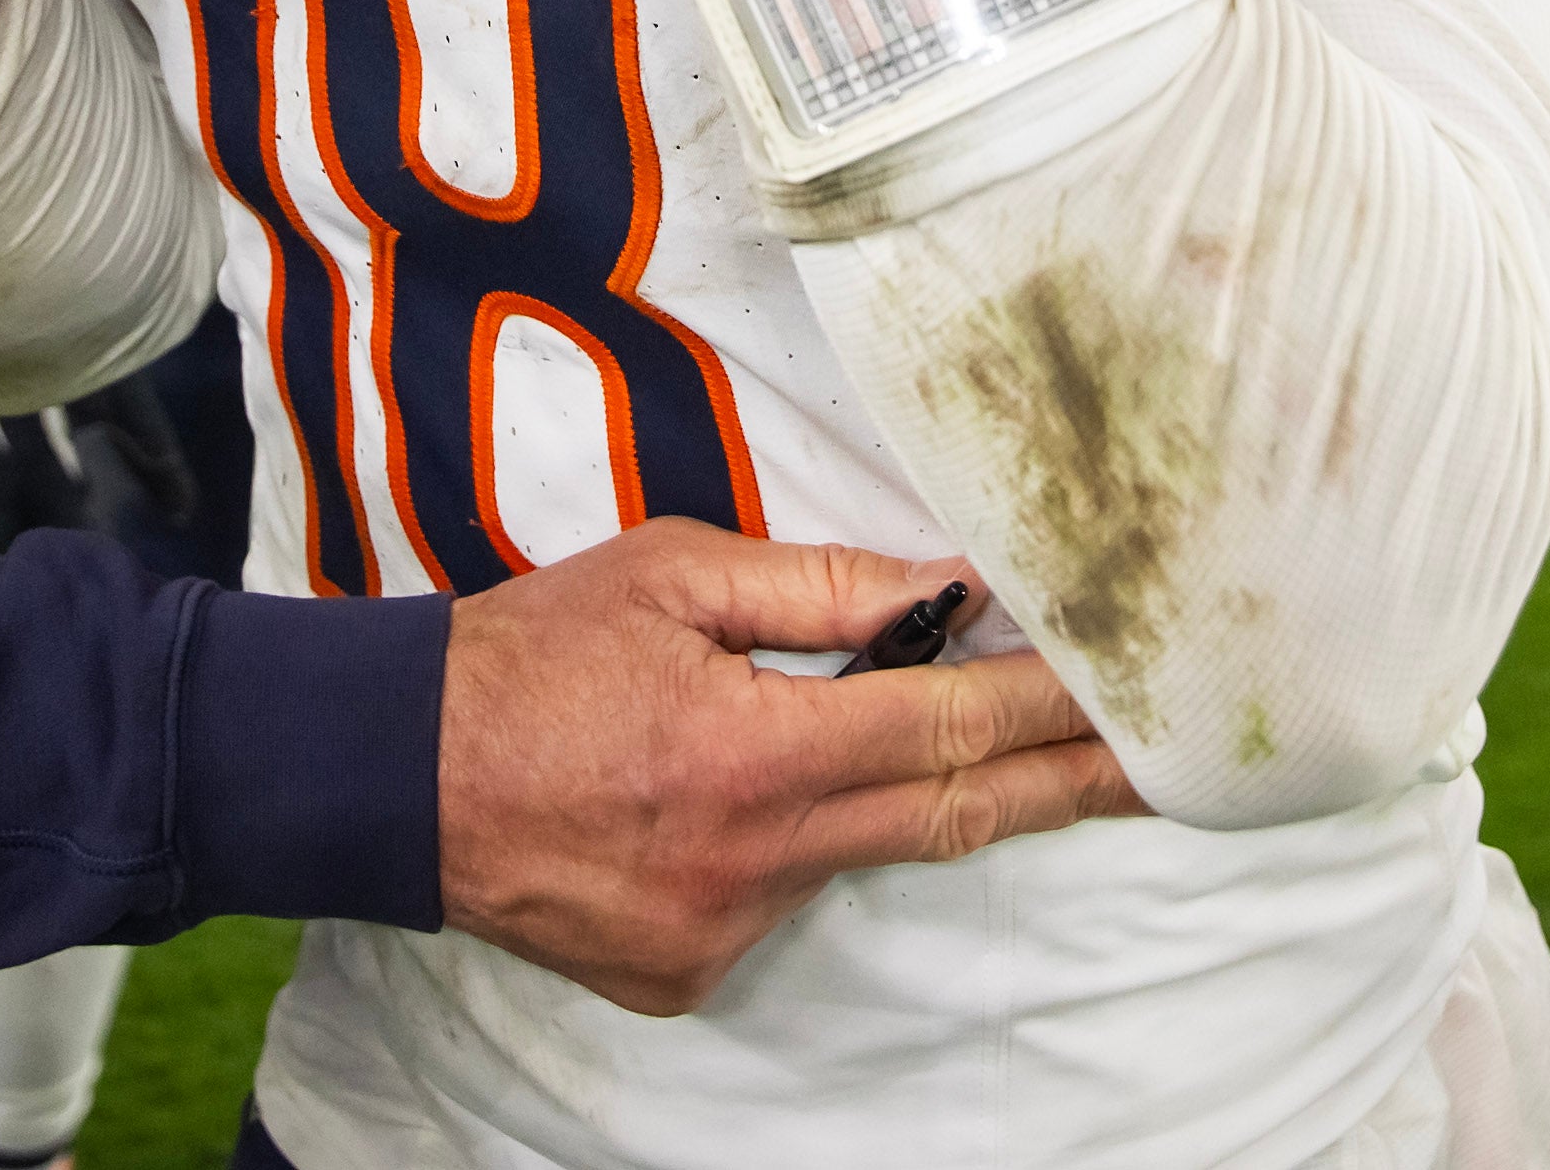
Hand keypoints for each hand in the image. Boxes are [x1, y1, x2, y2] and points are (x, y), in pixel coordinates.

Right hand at [437, 518, 1140, 1015]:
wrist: (396, 776)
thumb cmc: (529, 654)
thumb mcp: (673, 574)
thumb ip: (818, 588)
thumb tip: (945, 589)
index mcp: (753, 750)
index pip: (947, 729)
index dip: (1049, 712)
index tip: (1129, 694)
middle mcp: (752, 859)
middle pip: (950, 818)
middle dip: (1060, 786)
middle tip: (1153, 764)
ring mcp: (721, 931)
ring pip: (854, 854)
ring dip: (886, 795)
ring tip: (891, 734)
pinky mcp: (688, 974)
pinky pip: (778, 901)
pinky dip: (783, 844)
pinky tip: (718, 799)